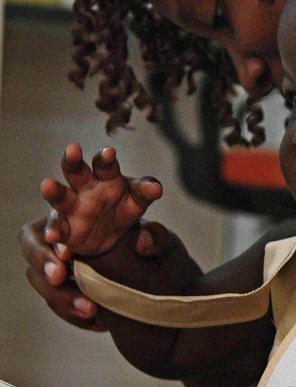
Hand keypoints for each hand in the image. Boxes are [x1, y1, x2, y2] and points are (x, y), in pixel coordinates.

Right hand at [19, 215, 173, 330]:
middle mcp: (66, 239)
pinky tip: (97, 321)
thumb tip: (145, 239)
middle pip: (33, 246)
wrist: (169, 289)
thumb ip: (157, 236)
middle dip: (42, 262)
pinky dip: (72, 312)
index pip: (56, 217)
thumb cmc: (159, 253)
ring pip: (41, 279)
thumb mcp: (165, 242)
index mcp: (85, 215)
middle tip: (58, 277)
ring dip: (60, 295)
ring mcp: (61, 267)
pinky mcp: (67, 293)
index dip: (55, 230)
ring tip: (90, 309)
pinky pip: (57, 303)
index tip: (67, 252)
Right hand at [40, 143, 162, 257]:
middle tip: (73, 149)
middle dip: (74, 161)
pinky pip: (58, 229)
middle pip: (77, 171)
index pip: (107, 165)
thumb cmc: (124, 206)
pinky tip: (52, 236)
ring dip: (54, 191)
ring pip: (61, 196)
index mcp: (106, 176)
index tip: (110, 153)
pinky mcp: (66, 229)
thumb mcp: (139, 199)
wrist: (112, 235)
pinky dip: (54, 232)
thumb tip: (156, 188)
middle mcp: (86, 187)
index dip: (107, 159)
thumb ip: (147, 192)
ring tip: (47, 185)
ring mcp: (73, 207)